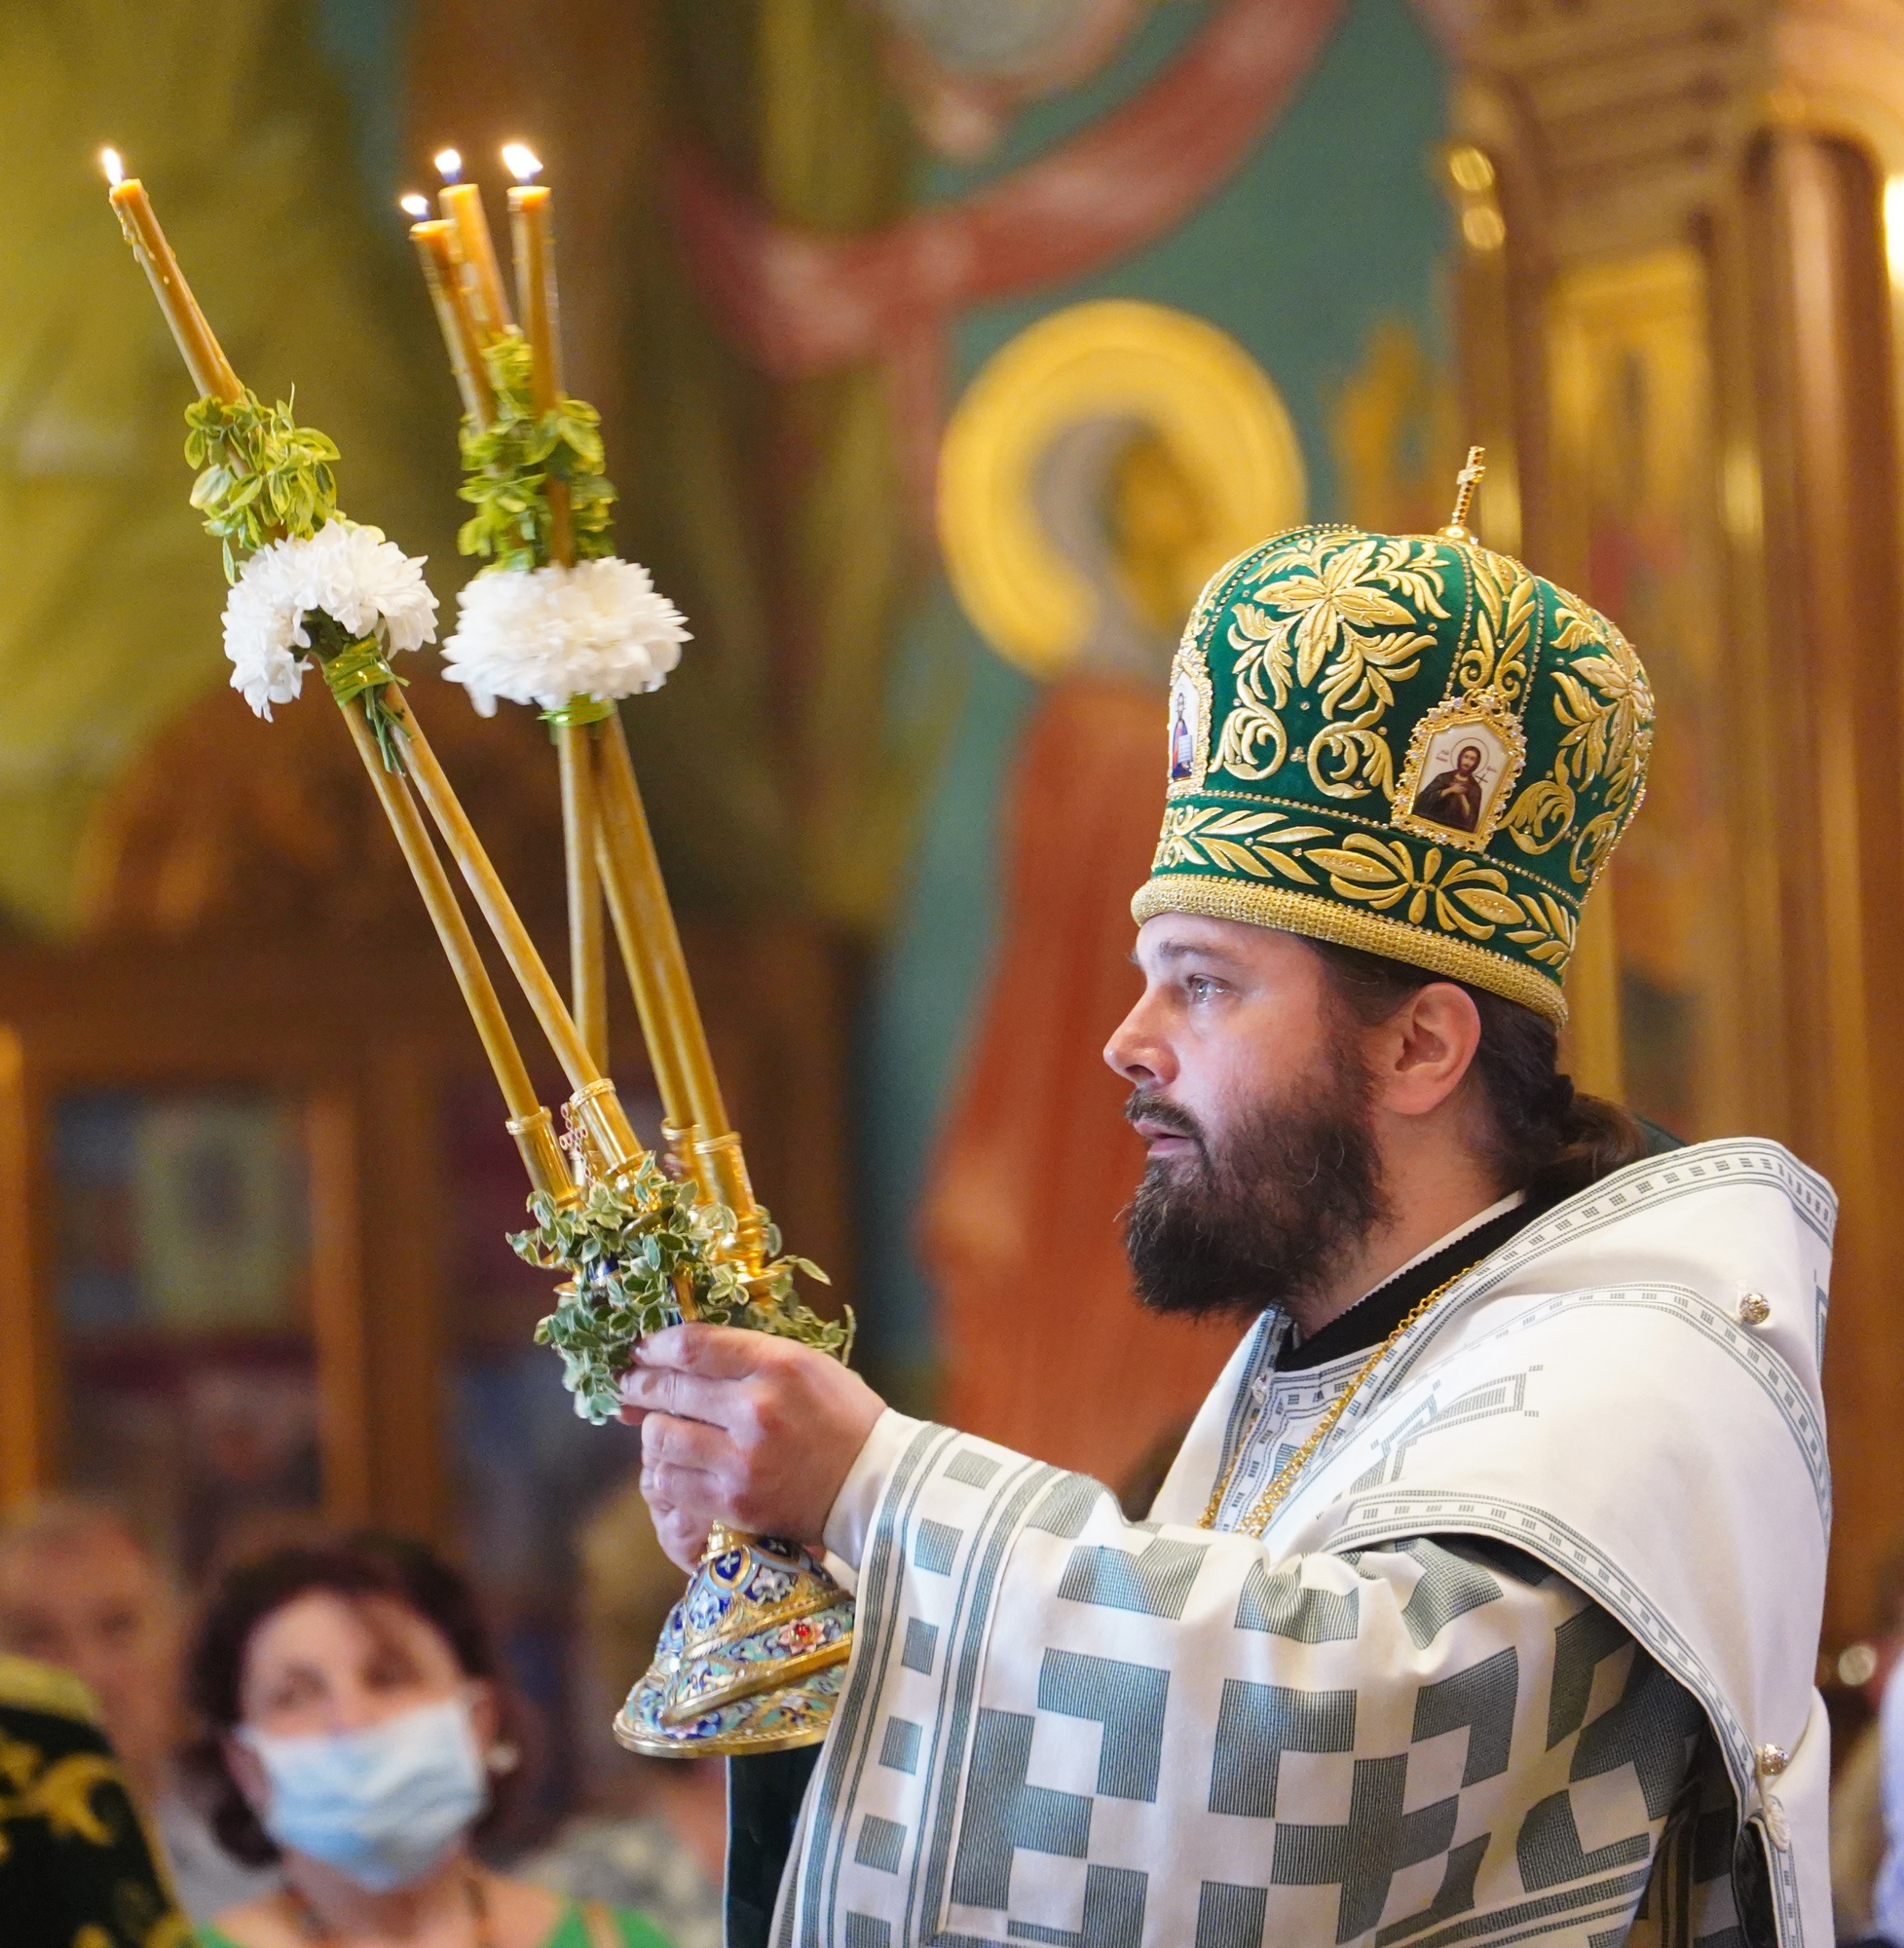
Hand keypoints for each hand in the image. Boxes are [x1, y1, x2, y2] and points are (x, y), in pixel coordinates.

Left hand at [619, 1325, 885, 1571]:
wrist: (875, 1485)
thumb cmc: (840, 1417)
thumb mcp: (805, 1366)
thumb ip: (748, 1356)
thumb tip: (682, 1353)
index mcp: (777, 1365)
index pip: (693, 1346)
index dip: (655, 1345)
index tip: (641, 1348)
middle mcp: (756, 1409)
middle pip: (671, 1387)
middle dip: (639, 1384)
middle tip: (626, 1384)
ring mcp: (743, 1459)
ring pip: (661, 1437)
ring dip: (652, 1430)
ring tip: (656, 1429)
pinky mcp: (735, 1502)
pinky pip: (671, 1482)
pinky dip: (663, 1471)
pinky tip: (669, 1465)